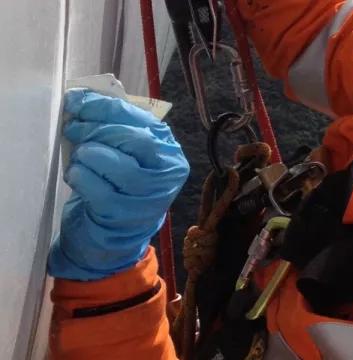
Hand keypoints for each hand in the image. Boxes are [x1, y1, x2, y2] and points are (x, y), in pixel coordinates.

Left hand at [48, 89, 189, 280]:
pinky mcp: (124, 214)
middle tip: (72, 128)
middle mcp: (165, 173)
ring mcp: (147, 196)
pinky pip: (95, 186)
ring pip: (111, 160)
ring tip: (79, 157)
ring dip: (85, 153)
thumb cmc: (120, 186)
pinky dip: (79, 176)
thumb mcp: (129, 155)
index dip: (103, 107)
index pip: (138, 118)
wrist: (117, 233)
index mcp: (169, 151)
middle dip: (93, 128)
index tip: (77, 101)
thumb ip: (118, 129)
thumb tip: (83, 99)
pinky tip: (76, 175)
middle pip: (128, 137)